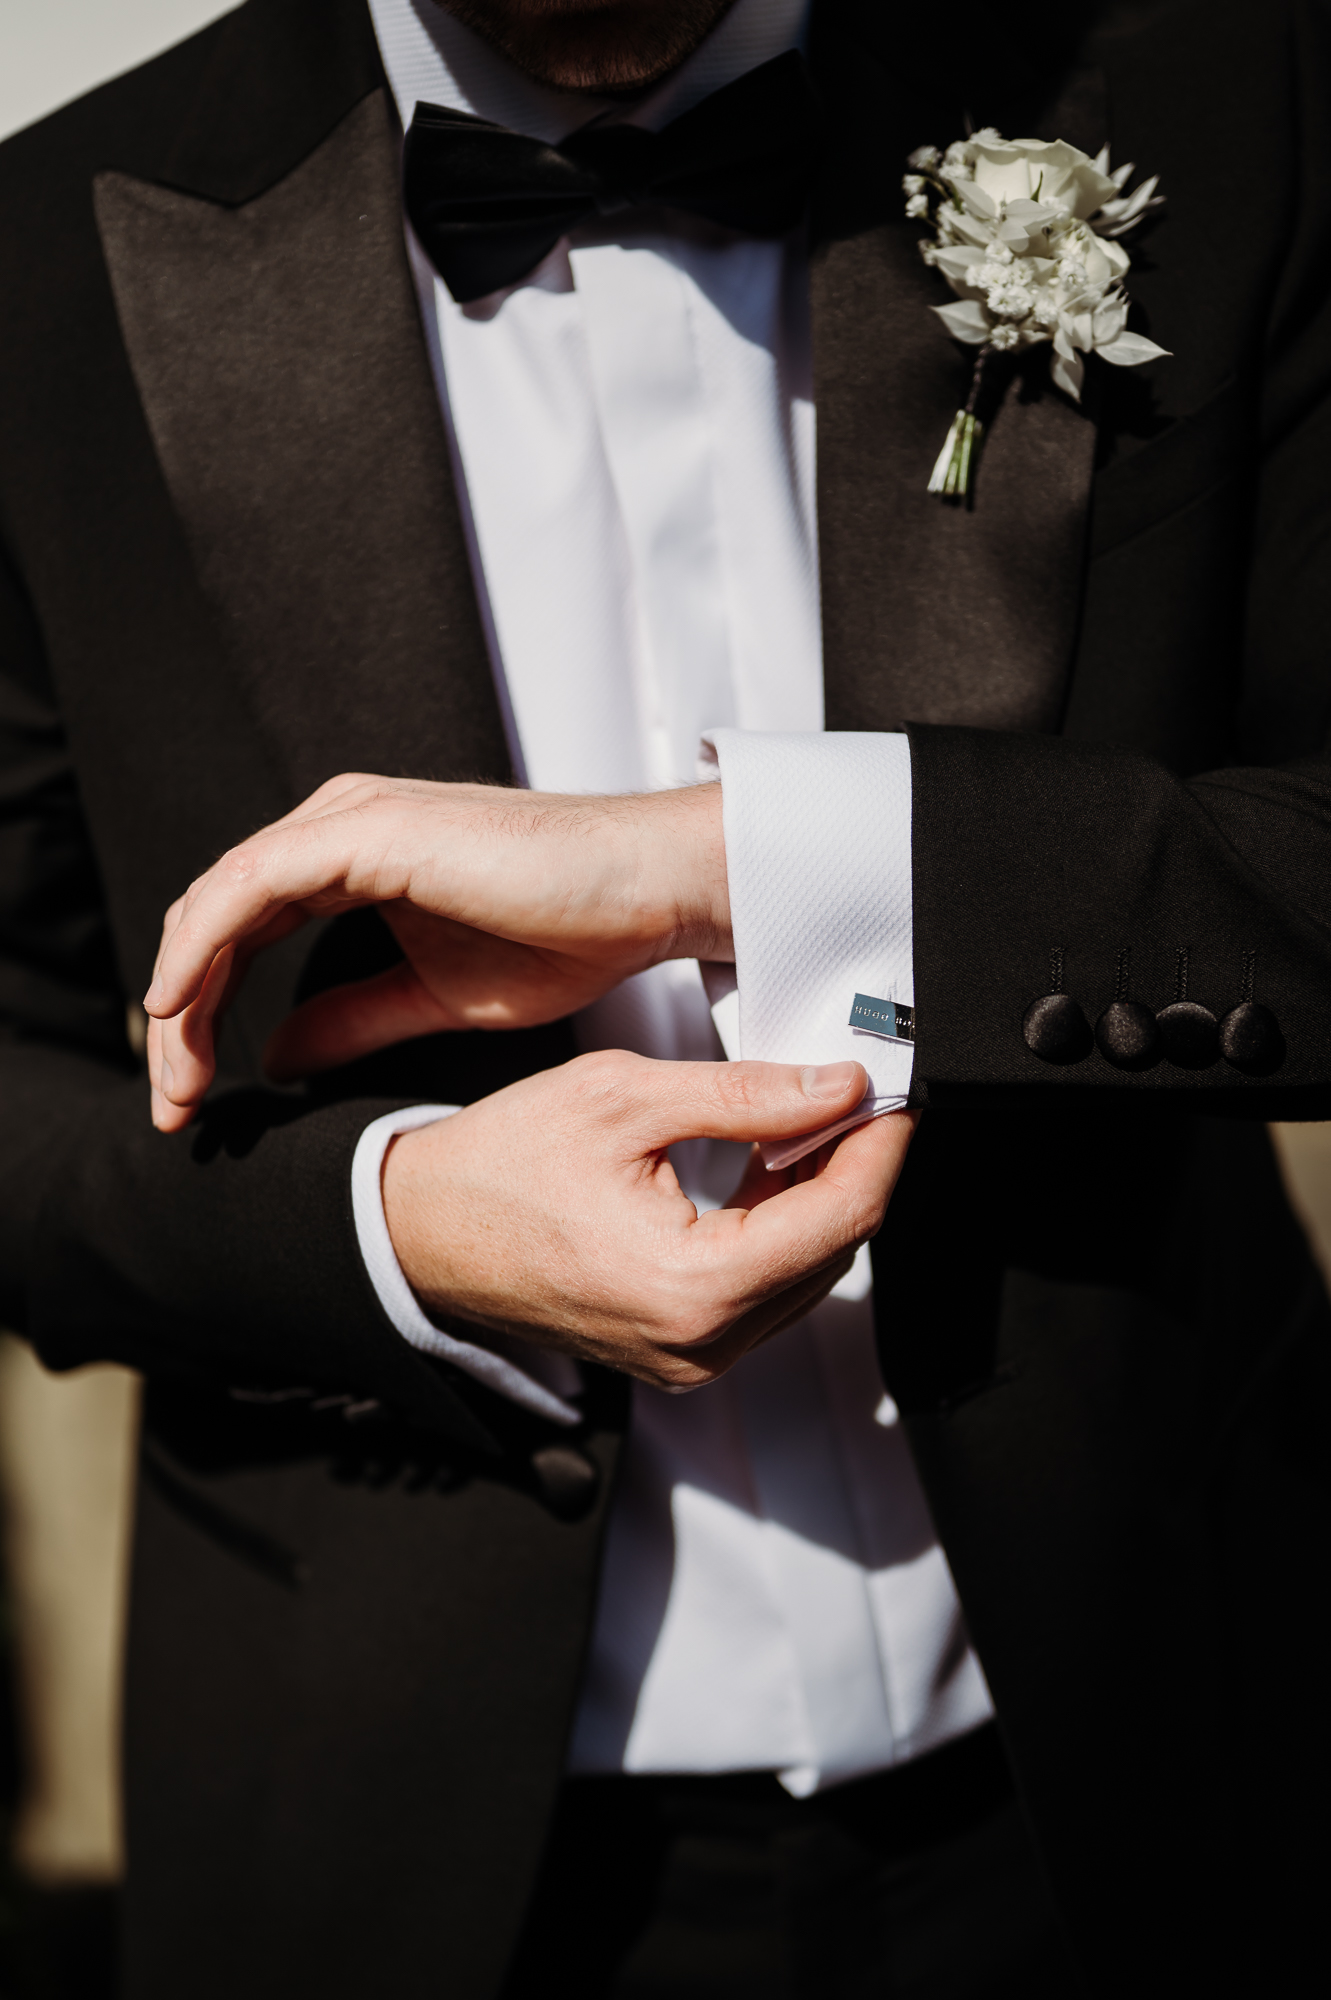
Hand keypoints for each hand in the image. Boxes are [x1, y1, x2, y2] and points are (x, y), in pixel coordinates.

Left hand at [143, 774, 727, 1130]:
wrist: (642, 893)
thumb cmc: (568, 933)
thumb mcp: (434, 999)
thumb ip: (352, 1019)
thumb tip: (278, 1056)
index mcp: (350, 860)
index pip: (242, 933)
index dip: (202, 1013)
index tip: (192, 1095)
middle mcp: (336, 827)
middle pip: (216, 921)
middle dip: (178, 1017)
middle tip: (173, 1105)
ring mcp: (347, 819)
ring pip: (217, 904)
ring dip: (179, 994)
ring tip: (174, 1078)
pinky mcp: (365, 829)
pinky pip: (248, 887)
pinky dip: (199, 947)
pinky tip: (176, 1004)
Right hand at [382, 1052, 914, 1387]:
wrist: (419, 1230)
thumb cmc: (499, 1165)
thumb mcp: (625, 1097)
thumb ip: (746, 1094)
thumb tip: (838, 1088)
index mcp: (691, 1286)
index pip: (840, 1218)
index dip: (880, 1147)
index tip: (890, 1095)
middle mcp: (699, 1344)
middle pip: (833, 1253)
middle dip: (853, 1168)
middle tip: (850, 1095)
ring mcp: (687, 1359)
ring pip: (804, 1277)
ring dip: (818, 1200)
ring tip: (804, 1123)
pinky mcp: (675, 1354)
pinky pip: (760, 1294)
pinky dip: (778, 1233)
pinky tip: (765, 1170)